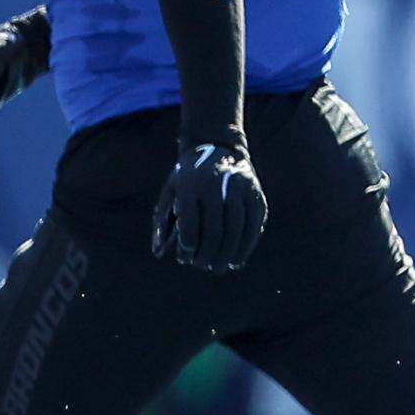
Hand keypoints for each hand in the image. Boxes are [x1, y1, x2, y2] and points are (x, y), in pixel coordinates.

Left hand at [151, 140, 266, 271]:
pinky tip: (237, 259)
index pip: (190, 220)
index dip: (188, 242)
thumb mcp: (170, 191)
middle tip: (201, 266)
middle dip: (208, 252)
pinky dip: (247, 245)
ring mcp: (241, 189)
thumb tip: (158, 252)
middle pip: (215, 228)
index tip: (185, 256)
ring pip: (237, 228)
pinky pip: (254, 225)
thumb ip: (162, 220)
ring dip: (228, 253)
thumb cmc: (187, 177)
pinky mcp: (257, 195)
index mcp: (192, 184)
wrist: (217, 146)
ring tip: (219, 268)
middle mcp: (218, 185)